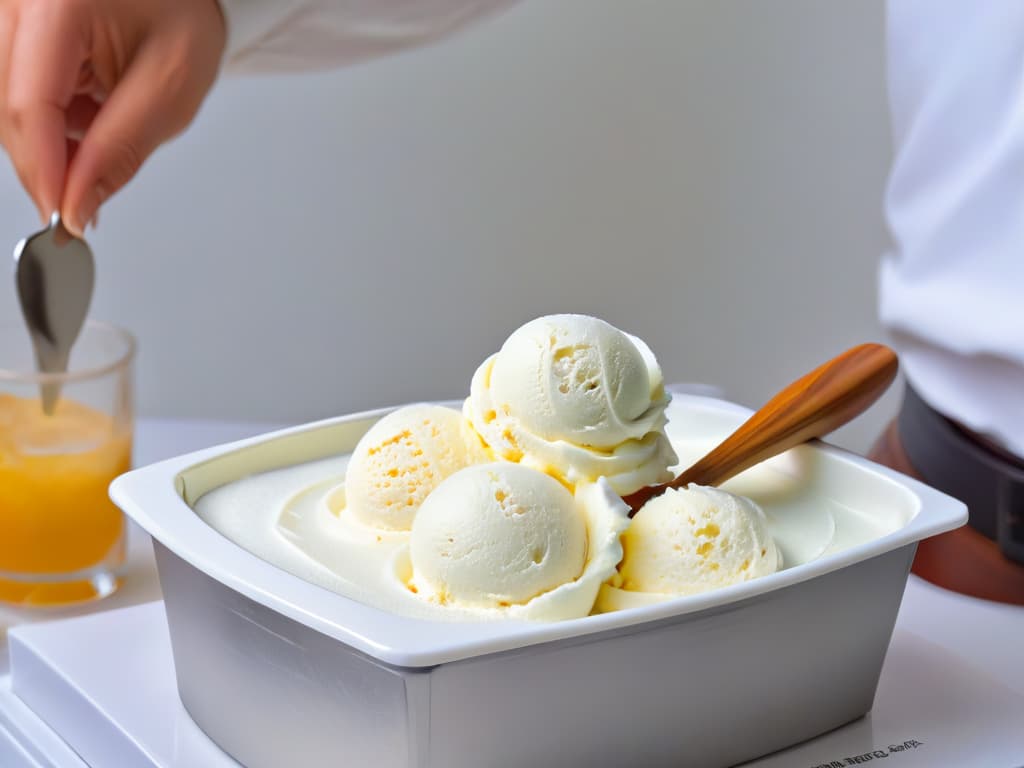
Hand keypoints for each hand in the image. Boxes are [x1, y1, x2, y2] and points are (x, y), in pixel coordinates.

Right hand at [0, 0, 225, 234]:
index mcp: (58, 2)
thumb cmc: (182, 17)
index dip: (44, 170)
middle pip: (6, 109)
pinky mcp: (8, 26)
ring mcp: (7, 10)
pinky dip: (47, 118)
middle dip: (46, 162)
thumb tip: (77, 205)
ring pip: (3, 105)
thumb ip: (120, 149)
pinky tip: (85, 111)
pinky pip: (11, 90)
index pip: (30, 103)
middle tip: (87, 195)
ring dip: (48, 138)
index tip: (64, 217)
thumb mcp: (169, 89)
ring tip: (102, 126)